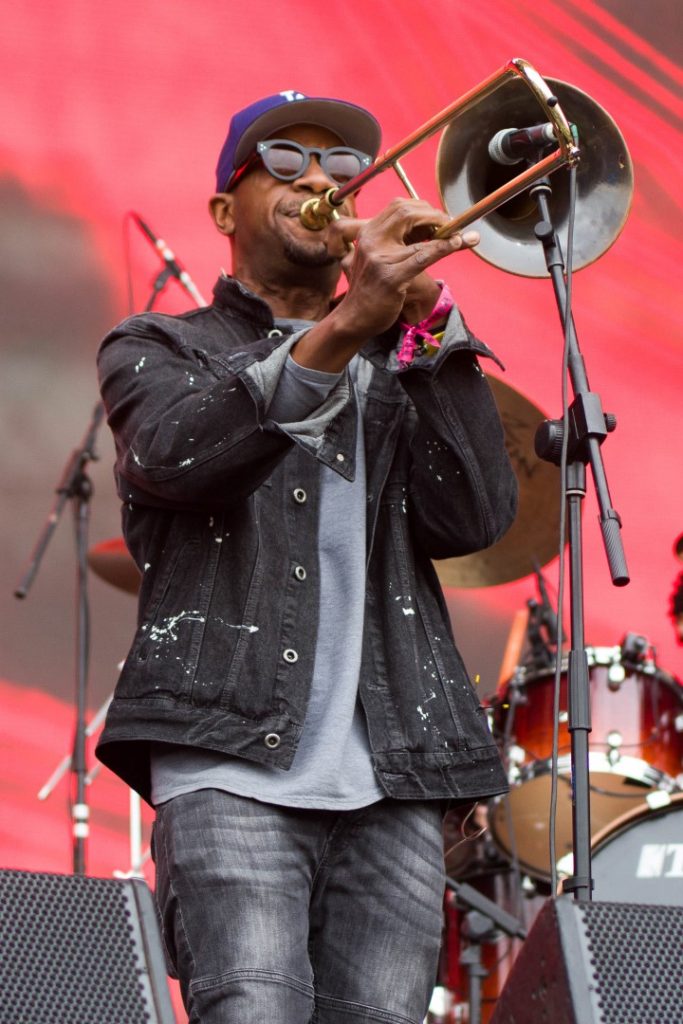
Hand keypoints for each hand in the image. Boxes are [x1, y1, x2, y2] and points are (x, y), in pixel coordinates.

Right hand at [329, 199, 477, 330]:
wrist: (354, 318)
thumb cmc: (370, 289)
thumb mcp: (377, 257)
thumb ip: (395, 241)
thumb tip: (431, 229)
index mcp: (368, 232)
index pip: (398, 206)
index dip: (423, 208)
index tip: (438, 219)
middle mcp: (371, 240)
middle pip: (407, 211)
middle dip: (434, 215)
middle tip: (451, 226)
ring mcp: (380, 258)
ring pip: (418, 233)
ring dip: (445, 231)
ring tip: (461, 235)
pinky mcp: (391, 278)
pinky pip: (422, 256)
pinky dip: (442, 248)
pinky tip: (455, 245)